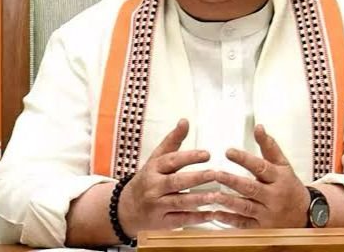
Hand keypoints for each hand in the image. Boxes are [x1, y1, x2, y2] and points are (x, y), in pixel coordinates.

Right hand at [118, 119, 214, 234]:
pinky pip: (181, 220)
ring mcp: (157, 206)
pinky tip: (211, 214)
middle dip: (196, 178)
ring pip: (179, 202)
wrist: (127, 208)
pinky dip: (196, 218)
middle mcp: (154, 186)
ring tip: (216, 196)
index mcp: (154, 168)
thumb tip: (185, 121)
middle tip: (215, 174)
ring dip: (198, 199)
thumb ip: (173, 140)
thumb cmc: (148, 178)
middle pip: (176, 182)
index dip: (189, 157)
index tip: (207, 154)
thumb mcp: (157, 158)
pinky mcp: (162, 223)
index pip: (172, 161)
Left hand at [212, 124, 309, 227]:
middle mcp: (274, 196)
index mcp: (279, 178)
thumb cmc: (289, 185)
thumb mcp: (283, 164)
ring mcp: (268, 214)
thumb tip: (258, 126)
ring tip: (213, 195)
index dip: (244, 159)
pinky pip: (244, 224)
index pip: (261, 167)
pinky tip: (216, 213)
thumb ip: (269, 146)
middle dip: (233, 181)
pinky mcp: (262, 228)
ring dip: (229, 202)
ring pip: (246, 207)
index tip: (228, 151)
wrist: (305, 215)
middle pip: (252, 188)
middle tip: (216, 173)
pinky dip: (230, 220)